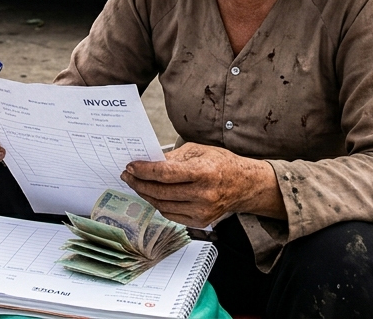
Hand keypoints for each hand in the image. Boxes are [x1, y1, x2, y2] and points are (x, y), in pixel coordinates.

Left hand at [121, 143, 281, 227]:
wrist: (244, 185)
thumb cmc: (221, 164)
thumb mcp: (198, 151)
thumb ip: (173, 157)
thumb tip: (149, 162)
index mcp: (204, 172)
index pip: (165, 174)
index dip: (144, 170)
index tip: (131, 166)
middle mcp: (204, 195)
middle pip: (160, 191)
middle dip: (139, 182)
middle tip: (127, 175)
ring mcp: (202, 211)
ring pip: (162, 205)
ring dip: (145, 194)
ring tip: (136, 183)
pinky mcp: (200, 222)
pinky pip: (170, 214)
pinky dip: (158, 204)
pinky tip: (151, 194)